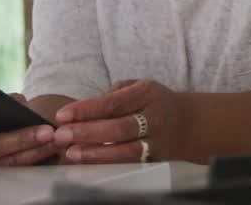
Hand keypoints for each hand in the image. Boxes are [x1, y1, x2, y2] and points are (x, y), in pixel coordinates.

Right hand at [0, 93, 62, 166]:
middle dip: (20, 139)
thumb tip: (18, 103)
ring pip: (10, 164)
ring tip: (56, 138)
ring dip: (37, 151)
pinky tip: (57, 149)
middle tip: (45, 131)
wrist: (19, 132)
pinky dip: (42, 160)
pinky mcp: (4, 179)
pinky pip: (23, 173)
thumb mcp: (6, 105)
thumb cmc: (8, 116)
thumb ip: (9, 102)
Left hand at [53, 80, 188, 163]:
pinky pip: (131, 163)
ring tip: (72, 153)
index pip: (114, 102)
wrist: (189, 123)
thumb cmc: (152, 102)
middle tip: (61, 136)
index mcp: (148, 93)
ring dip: (96, 153)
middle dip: (87, 132)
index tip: (62, 115)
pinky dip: (108, 163)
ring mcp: (158, 141)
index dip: (87, 109)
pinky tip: (90, 163)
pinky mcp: (157, 159)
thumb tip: (80, 110)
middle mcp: (155, 117)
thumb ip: (111, 95)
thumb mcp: (136, 87)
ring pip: (126, 150)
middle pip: (119, 128)